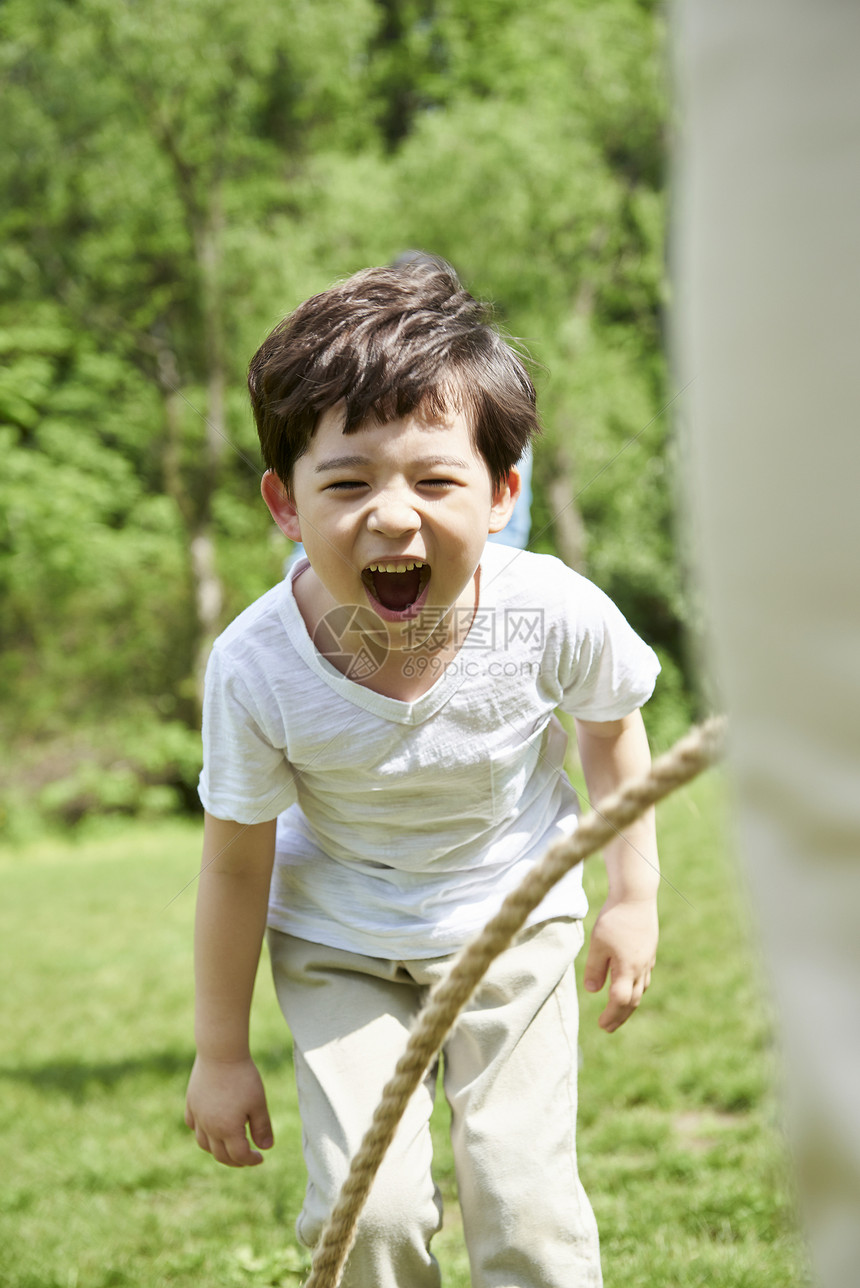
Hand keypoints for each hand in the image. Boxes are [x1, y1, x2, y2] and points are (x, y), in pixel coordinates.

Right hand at [185, 1054, 273, 1166]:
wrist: (220, 1053)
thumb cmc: (243, 1078)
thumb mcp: (258, 1103)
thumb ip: (262, 1128)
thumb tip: (266, 1148)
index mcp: (227, 1130)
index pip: (239, 1156)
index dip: (251, 1160)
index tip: (260, 1157)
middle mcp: (209, 1128)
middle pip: (220, 1155)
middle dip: (235, 1160)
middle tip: (247, 1157)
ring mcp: (197, 1116)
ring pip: (204, 1144)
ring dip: (217, 1150)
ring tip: (229, 1146)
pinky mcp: (191, 1104)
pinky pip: (193, 1126)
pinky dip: (202, 1133)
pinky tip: (210, 1128)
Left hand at [583, 897, 657, 1032]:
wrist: (636, 896)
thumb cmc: (614, 919)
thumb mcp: (598, 943)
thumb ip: (594, 968)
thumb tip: (592, 991)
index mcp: (627, 969)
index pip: (620, 1001)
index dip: (611, 1015)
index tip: (601, 1025)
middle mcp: (640, 968)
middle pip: (633, 1001)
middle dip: (620, 1016)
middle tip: (608, 1027)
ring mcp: (647, 960)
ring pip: (641, 990)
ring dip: (630, 1004)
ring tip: (619, 1011)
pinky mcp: (649, 951)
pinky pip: (644, 977)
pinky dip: (636, 988)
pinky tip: (630, 985)